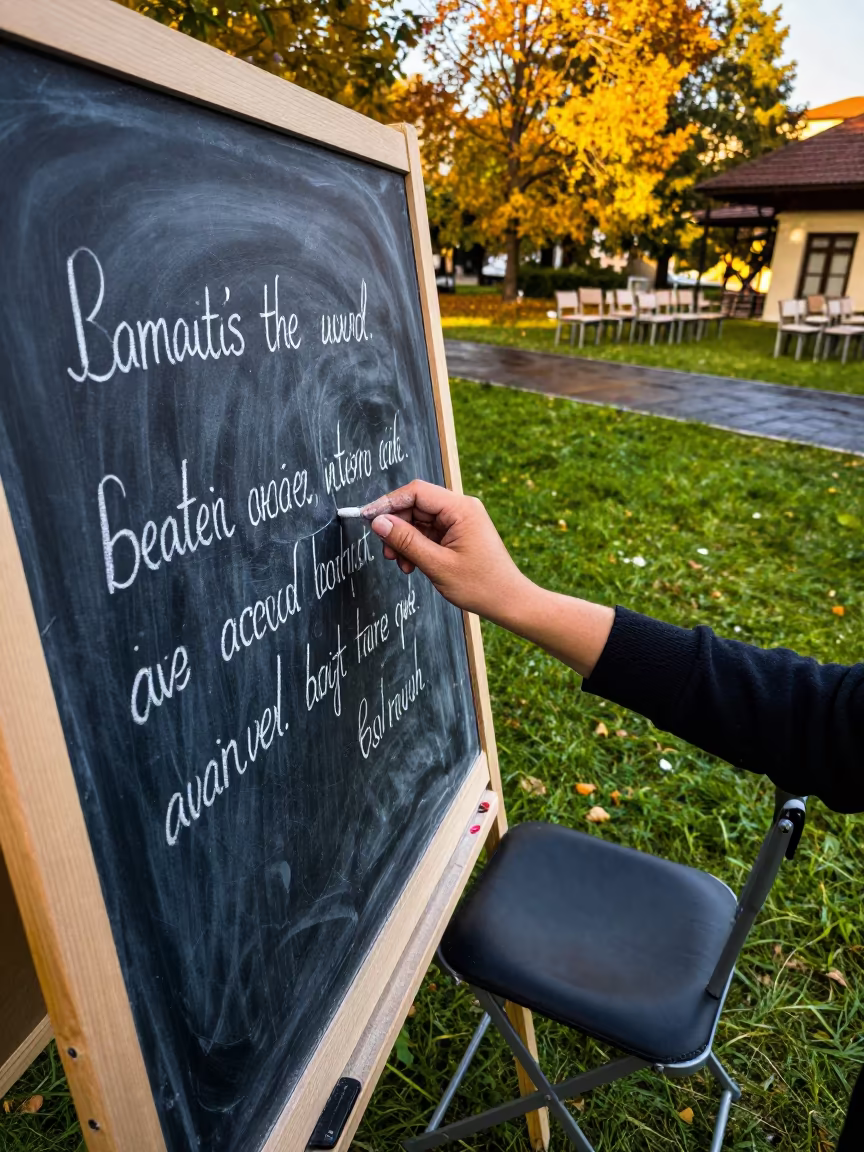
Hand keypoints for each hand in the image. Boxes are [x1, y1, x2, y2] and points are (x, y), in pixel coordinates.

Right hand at [362, 480, 614, 677]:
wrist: (509, 601)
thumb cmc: (481, 585)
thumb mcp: (437, 564)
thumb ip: (406, 541)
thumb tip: (378, 522)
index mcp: (461, 508)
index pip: (416, 491)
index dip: (388, 503)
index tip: (367, 517)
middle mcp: (461, 508)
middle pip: (416, 505)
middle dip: (397, 527)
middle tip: (388, 552)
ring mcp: (460, 520)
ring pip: (419, 521)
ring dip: (405, 541)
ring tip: (403, 564)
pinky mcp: (458, 533)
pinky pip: (428, 532)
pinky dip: (416, 546)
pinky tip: (412, 565)